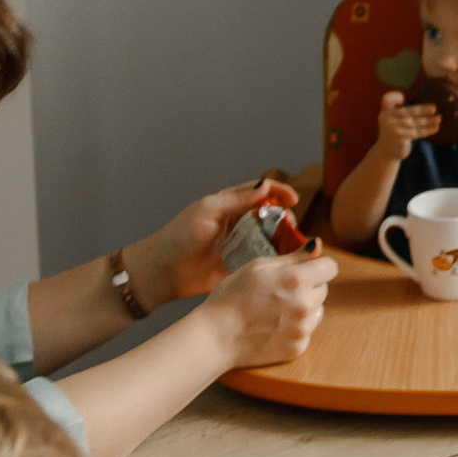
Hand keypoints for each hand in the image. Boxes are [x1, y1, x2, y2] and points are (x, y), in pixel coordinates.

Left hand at [137, 177, 305, 306]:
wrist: (164, 271)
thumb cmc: (180, 236)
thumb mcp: (208, 210)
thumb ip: (238, 199)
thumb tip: (266, 185)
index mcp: (229, 205)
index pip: (260, 192)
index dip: (279, 192)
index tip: (293, 199)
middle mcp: (237, 223)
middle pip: (270, 215)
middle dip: (284, 217)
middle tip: (289, 224)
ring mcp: (240, 245)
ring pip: (270, 238)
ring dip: (283, 238)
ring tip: (291, 242)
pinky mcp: (240, 266)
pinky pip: (262, 260)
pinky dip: (275, 259)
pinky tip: (284, 260)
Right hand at [206, 245, 332, 368]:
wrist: (215, 336)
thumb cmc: (231, 297)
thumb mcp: (258, 266)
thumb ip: (293, 256)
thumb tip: (316, 245)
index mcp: (296, 279)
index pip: (330, 267)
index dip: (317, 265)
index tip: (305, 269)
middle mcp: (304, 304)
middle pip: (324, 288)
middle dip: (309, 286)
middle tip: (282, 290)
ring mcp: (302, 329)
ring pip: (317, 310)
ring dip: (305, 307)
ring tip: (277, 309)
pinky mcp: (297, 347)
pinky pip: (307, 331)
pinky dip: (296, 327)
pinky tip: (274, 326)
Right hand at [375, 90, 441, 162]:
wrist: (386, 152)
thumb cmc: (394, 132)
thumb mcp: (392, 119)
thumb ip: (399, 110)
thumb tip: (417, 102)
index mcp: (385, 112)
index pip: (386, 100)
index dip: (394, 97)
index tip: (403, 98)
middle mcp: (387, 119)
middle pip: (406, 111)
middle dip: (422, 110)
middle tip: (434, 108)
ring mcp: (393, 129)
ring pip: (413, 123)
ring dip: (428, 121)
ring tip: (438, 118)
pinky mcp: (399, 138)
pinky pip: (416, 132)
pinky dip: (427, 130)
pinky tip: (436, 128)